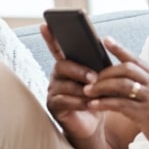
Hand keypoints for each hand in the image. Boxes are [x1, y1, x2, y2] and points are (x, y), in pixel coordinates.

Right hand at [41, 24, 104, 139]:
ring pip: (64, 84)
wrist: (94, 123)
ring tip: (94, 93)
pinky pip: (64, 101)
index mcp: (68, 66)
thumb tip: (103, 51)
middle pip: (62, 66)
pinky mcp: (54, 106)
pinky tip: (89, 104)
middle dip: (79, 70)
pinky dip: (79, 102)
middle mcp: (57, 76)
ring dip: (81, 88)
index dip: (50, 37)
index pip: (57, 48)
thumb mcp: (99, 79)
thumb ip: (97, 65)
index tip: (45, 25)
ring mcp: (53, 91)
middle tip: (94, 77)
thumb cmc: (97, 98)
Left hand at [83, 37, 148, 148]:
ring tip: (87, 91)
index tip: (105, 40)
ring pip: (121, 85)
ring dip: (101, 87)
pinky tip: (94, 104)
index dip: (120, 49)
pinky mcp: (148, 114)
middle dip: (105, 72)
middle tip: (90, 79)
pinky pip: (121, 105)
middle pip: (126, 69)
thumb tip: (127, 79)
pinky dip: (104, 103)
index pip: (137, 59)